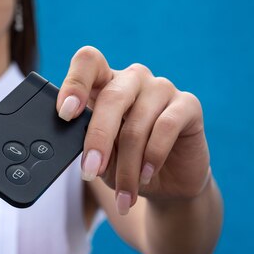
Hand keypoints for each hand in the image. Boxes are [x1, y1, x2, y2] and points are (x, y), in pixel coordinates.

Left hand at [56, 46, 211, 214]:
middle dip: (98, 139)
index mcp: (105, 83)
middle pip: (111, 97)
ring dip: (128, 165)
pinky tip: (146, 175)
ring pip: (137, 122)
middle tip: (90, 171)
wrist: (167, 184)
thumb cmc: (127, 163)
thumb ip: (87, 142)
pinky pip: (166, 126)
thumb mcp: (100, 156)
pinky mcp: (188, 104)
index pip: (88, 63)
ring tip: (124, 191)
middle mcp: (133, 79)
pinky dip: (152, 156)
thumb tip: (74, 146)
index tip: (65, 113)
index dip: (75, 83)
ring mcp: (161, 88)